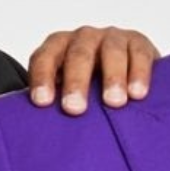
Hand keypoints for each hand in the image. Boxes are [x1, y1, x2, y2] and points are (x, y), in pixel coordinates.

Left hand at [25, 26, 158, 115]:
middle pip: (78, 55)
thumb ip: (51, 104)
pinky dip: (139, 73)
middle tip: (75, 109)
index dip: (42, 78)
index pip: (44, 58)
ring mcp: (112, 38)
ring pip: (111, 52)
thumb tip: (30, 132)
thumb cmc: (87, 90)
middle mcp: (83, 38)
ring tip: (114, 102)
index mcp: (58, 47)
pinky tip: (138, 94)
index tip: (42, 102)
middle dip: (76, 82)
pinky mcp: (138, 43)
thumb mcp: (65, 92)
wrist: (125, 75)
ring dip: (112, 77)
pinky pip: (139, 54)